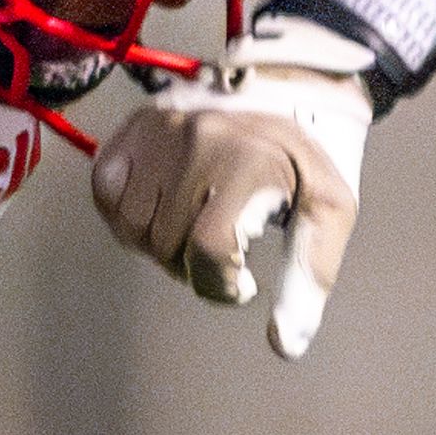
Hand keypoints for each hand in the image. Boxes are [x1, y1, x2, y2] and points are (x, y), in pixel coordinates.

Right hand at [91, 14, 375, 358]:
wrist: (283, 89)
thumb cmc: (306, 159)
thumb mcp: (329, 209)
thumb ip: (310, 274)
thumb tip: (286, 345)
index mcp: (248, 161)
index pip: (208, 249)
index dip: (221, 284)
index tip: (241, 284)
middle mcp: (197, 140)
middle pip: (167, 245)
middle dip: (193, 265)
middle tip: (221, 250)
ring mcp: (158, 130)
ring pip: (132, 226)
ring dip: (158, 243)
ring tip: (193, 226)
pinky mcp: (133, 127)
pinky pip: (106, 192)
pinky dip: (127, 213)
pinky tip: (162, 207)